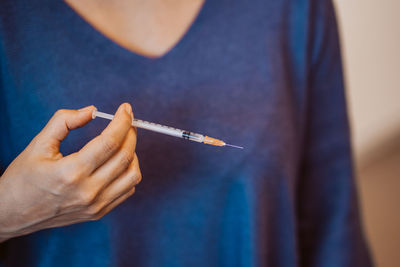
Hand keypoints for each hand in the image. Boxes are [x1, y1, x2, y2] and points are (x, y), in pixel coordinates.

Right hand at [0, 103, 140, 241]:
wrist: (11, 214)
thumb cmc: (22, 178)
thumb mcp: (38, 144)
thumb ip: (64, 121)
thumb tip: (92, 110)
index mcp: (71, 172)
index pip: (110, 142)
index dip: (122, 121)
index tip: (125, 108)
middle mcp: (87, 191)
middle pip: (125, 156)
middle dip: (130, 132)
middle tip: (127, 120)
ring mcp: (95, 205)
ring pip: (133, 175)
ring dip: (133, 152)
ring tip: (124, 141)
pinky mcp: (98, 213)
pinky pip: (128, 190)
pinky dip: (129, 171)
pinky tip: (119, 161)